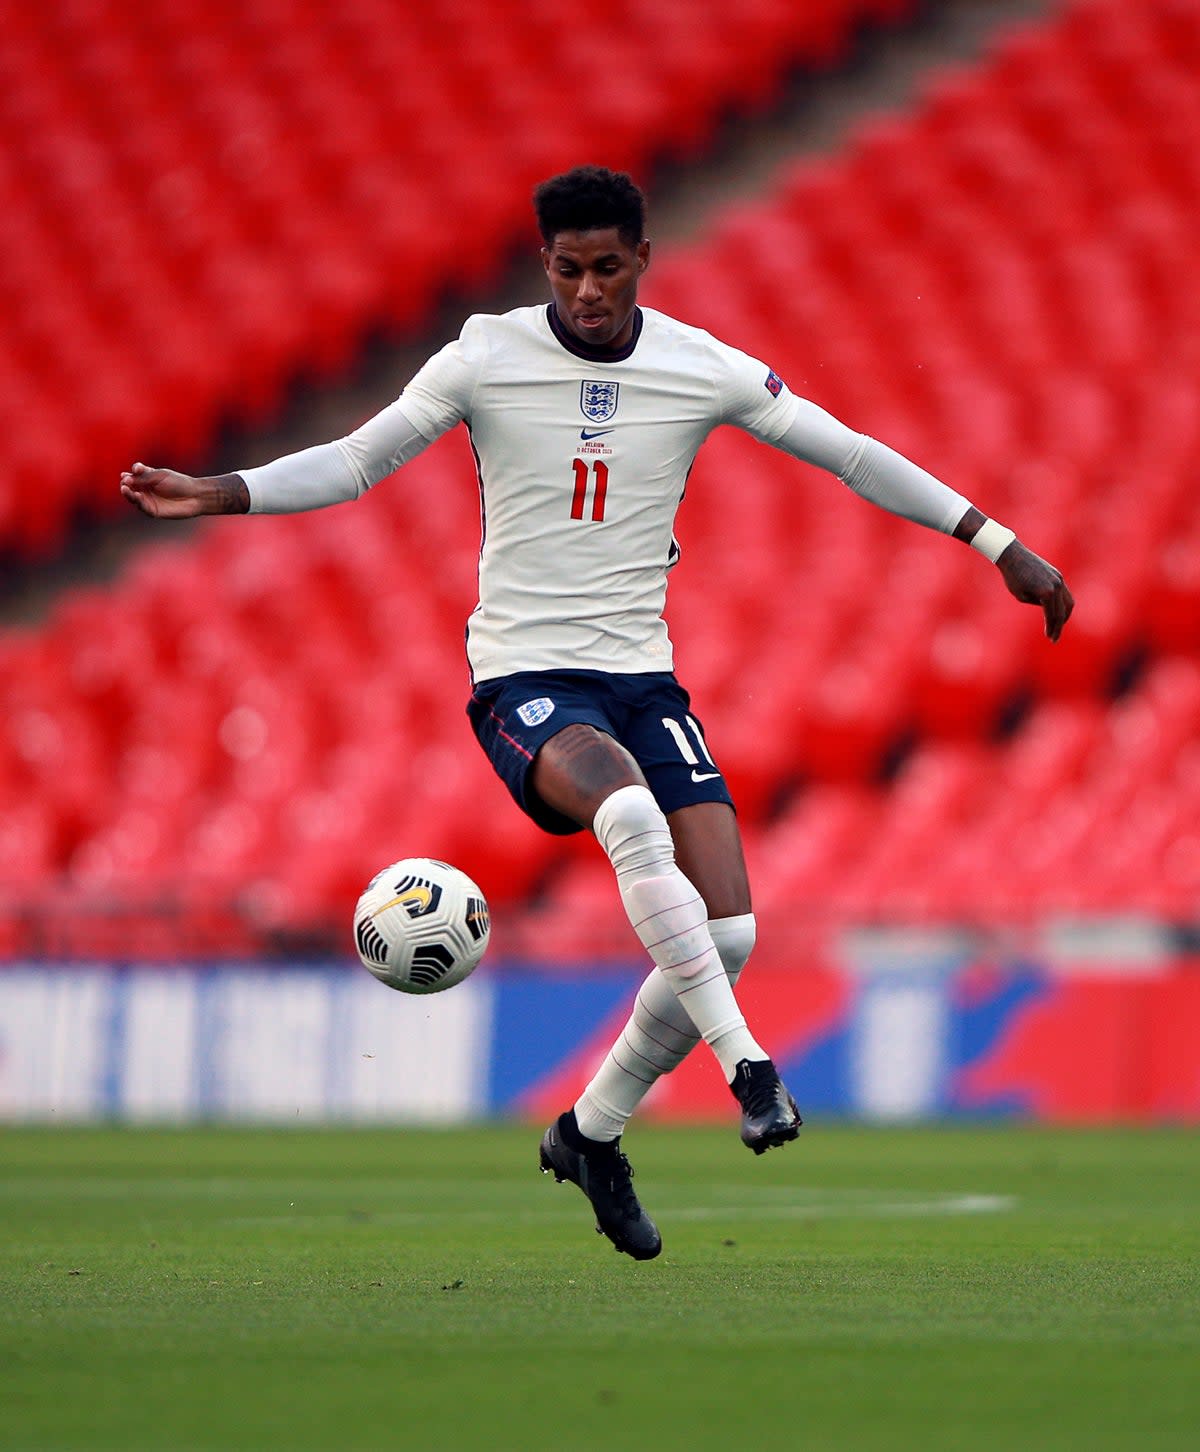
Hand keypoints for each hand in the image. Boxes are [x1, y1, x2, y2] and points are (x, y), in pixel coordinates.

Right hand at [120, 463, 248, 516]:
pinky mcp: (153, 511)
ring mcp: (149, 500)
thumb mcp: (160, 476)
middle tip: (126, 481)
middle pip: (130, 486)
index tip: (137, 469)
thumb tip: (126, 477)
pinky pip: (142, 507)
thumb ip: (145, 476)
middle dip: (126, 483)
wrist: (195, 496)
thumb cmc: (179, 483)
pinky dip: (138, 502)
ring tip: (125, 488)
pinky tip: (136, 496)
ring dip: (128, 493)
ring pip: (133, 498)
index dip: (132, 472)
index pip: (134, 475)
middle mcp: (146, 489)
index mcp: (147, 477)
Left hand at [996, 540, 1073, 641]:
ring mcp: (1059, 579)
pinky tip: (1057, 611)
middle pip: (1063, 611)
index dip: (1052, 629)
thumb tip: (1048, 608)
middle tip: (1054, 638)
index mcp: (1047, 592)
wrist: (1013, 555)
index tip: (1050, 638)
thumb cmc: (1013, 577)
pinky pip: (1065, 593)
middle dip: (1059, 626)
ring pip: (1069, 602)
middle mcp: (1057, 585)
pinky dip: (1063, 604)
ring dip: (1065, 615)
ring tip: (1058, 626)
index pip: (1053, 616)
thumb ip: (1038, 603)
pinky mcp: (1057, 575)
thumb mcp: (1022, 596)